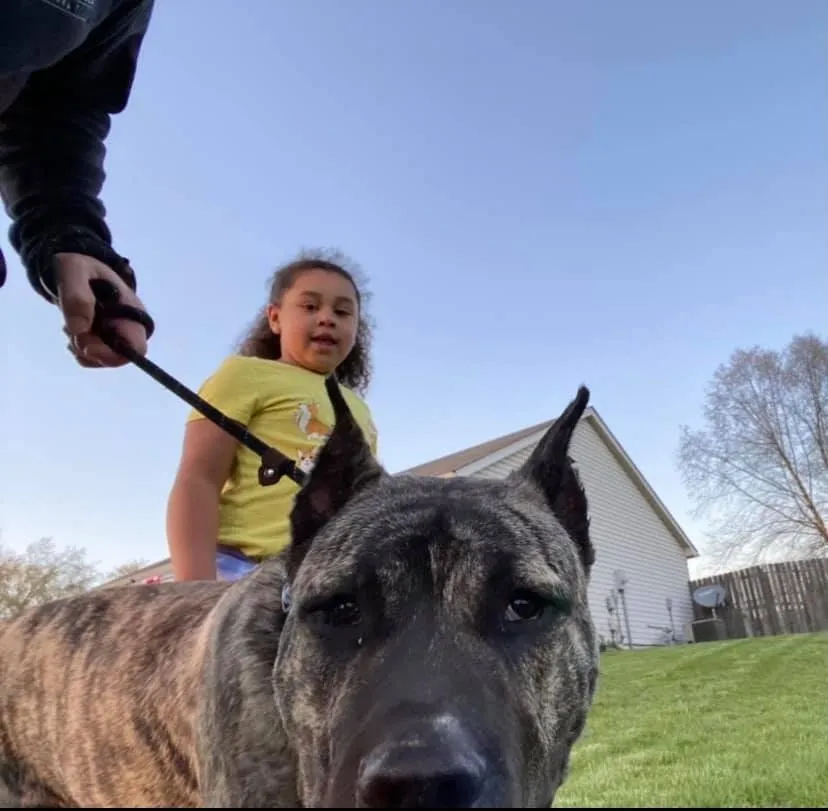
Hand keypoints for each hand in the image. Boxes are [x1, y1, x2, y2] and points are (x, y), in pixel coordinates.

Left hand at [54, 252, 149, 367]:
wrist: (74, 267)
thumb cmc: (78, 266)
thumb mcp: (74, 271)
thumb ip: (77, 296)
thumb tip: (79, 329)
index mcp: (132, 311)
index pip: (136, 346)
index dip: (114, 355)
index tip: (88, 348)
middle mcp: (130, 326)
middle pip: (118, 357)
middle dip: (91, 350)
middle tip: (70, 330)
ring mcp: (118, 334)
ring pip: (103, 359)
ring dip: (81, 348)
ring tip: (69, 325)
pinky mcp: (105, 339)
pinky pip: (93, 357)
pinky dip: (78, 350)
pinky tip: (72, 330)